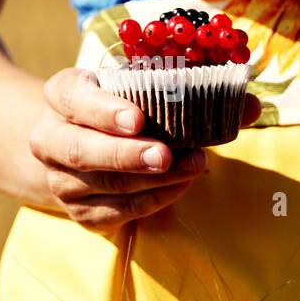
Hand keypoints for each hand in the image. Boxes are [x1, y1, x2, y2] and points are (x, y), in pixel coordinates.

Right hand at [28, 68, 258, 231]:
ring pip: (102, 184)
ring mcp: (61, 180)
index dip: (103, 109)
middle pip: (79, 150)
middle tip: (166, 154)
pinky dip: (151, 201)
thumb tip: (250, 105)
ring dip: (151, 179)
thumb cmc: (120, 109)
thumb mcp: (141, 88)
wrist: (77, 146)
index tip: (138, 118)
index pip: (72, 97)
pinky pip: (115, 212)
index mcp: (62, 95)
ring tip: (193, 166)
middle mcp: (49, 138)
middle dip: (126, 154)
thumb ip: (194, 91)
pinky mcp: (79, 213)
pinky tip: (179, 186)